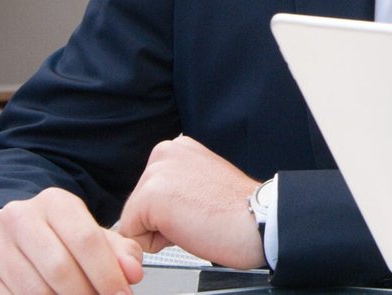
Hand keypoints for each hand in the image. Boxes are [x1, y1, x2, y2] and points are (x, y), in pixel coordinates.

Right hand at [0, 187, 142, 294]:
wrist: (11, 244)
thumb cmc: (59, 242)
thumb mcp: (90, 238)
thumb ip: (119, 252)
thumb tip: (132, 272)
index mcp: (53, 202)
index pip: (87, 240)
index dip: (108, 274)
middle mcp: (18, 218)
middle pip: (60, 268)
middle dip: (86, 294)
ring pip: (35, 290)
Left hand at [113, 134, 264, 268]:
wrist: (259, 221)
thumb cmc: (239, 212)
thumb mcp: (202, 183)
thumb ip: (178, 185)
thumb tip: (158, 206)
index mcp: (179, 148)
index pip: (149, 192)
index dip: (171, 212)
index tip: (200, 207)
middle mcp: (165, 152)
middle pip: (138, 205)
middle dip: (162, 221)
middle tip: (198, 216)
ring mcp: (157, 171)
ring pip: (134, 220)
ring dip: (160, 231)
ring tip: (194, 221)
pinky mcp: (151, 195)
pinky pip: (132, 234)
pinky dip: (156, 243)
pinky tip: (187, 228)